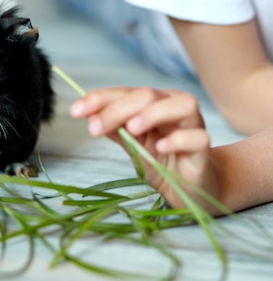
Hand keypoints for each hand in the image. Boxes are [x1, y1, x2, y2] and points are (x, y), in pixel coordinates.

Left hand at [70, 86, 219, 210]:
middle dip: (117, 109)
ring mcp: (194, 125)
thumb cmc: (163, 162)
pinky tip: (161, 146)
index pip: (126, 92)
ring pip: (180, 105)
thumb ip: (115, 129)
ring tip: (130, 128)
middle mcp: (175, 106)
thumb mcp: (133, 145)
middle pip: (149, 95)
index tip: (76, 111)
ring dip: (152, 114)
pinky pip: (197, 137)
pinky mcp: (204, 149)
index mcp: (156, 102)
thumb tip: (88, 116)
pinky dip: (178, 139)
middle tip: (94, 128)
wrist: (195, 188)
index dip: (100, 98)